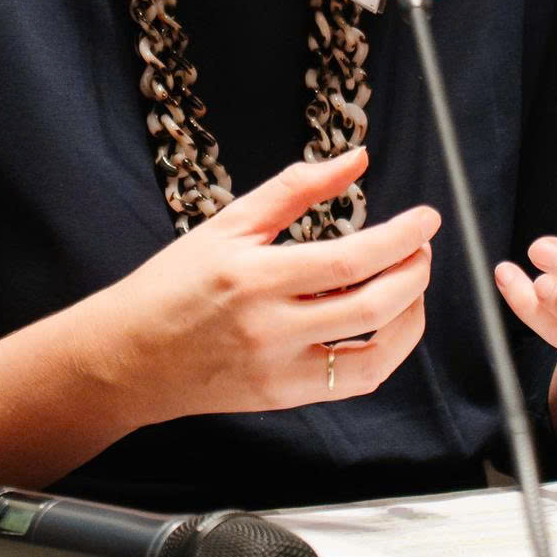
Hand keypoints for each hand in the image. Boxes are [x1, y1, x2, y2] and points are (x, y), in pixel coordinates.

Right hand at [100, 148, 439, 419]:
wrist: (129, 357)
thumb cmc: (173, 284)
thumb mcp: (228, 224)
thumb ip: (295, 189)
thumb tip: (356, 160)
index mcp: (254, 276)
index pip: (351, 259)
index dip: (401, 237)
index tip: (426, 218)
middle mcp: (270, 328)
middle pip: (373, 305)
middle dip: (415, 272)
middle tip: (422, 246)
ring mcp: (280, 370)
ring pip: (375, 352)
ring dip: (410, 314)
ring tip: (412, 283)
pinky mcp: (284, 397)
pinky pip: (354, 380)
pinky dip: (384, 351)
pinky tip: (387, 323)